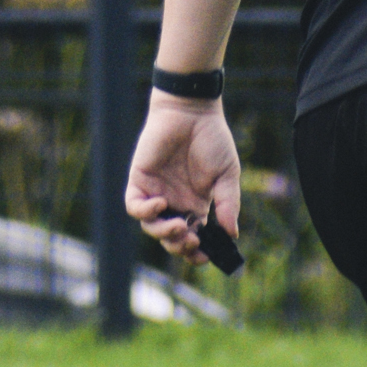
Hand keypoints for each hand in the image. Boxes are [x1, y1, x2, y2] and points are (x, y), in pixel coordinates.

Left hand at [124, 94, 240, 264]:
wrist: (192, 111)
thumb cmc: (212, 139)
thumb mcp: (227, 175)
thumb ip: (228, 203)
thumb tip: (232, 234)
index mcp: (196, 205)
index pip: (192, 238)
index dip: (196, 252)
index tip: (205, 255)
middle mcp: (175, 202)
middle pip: (170, 238)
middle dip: (180, 246)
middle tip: (192, 240)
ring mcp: (156, 191)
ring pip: (151, 227)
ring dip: (164, 232)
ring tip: (180, 225)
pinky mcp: (140, 179)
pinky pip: (134, 205)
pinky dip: (145, 211)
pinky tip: (161, 204)